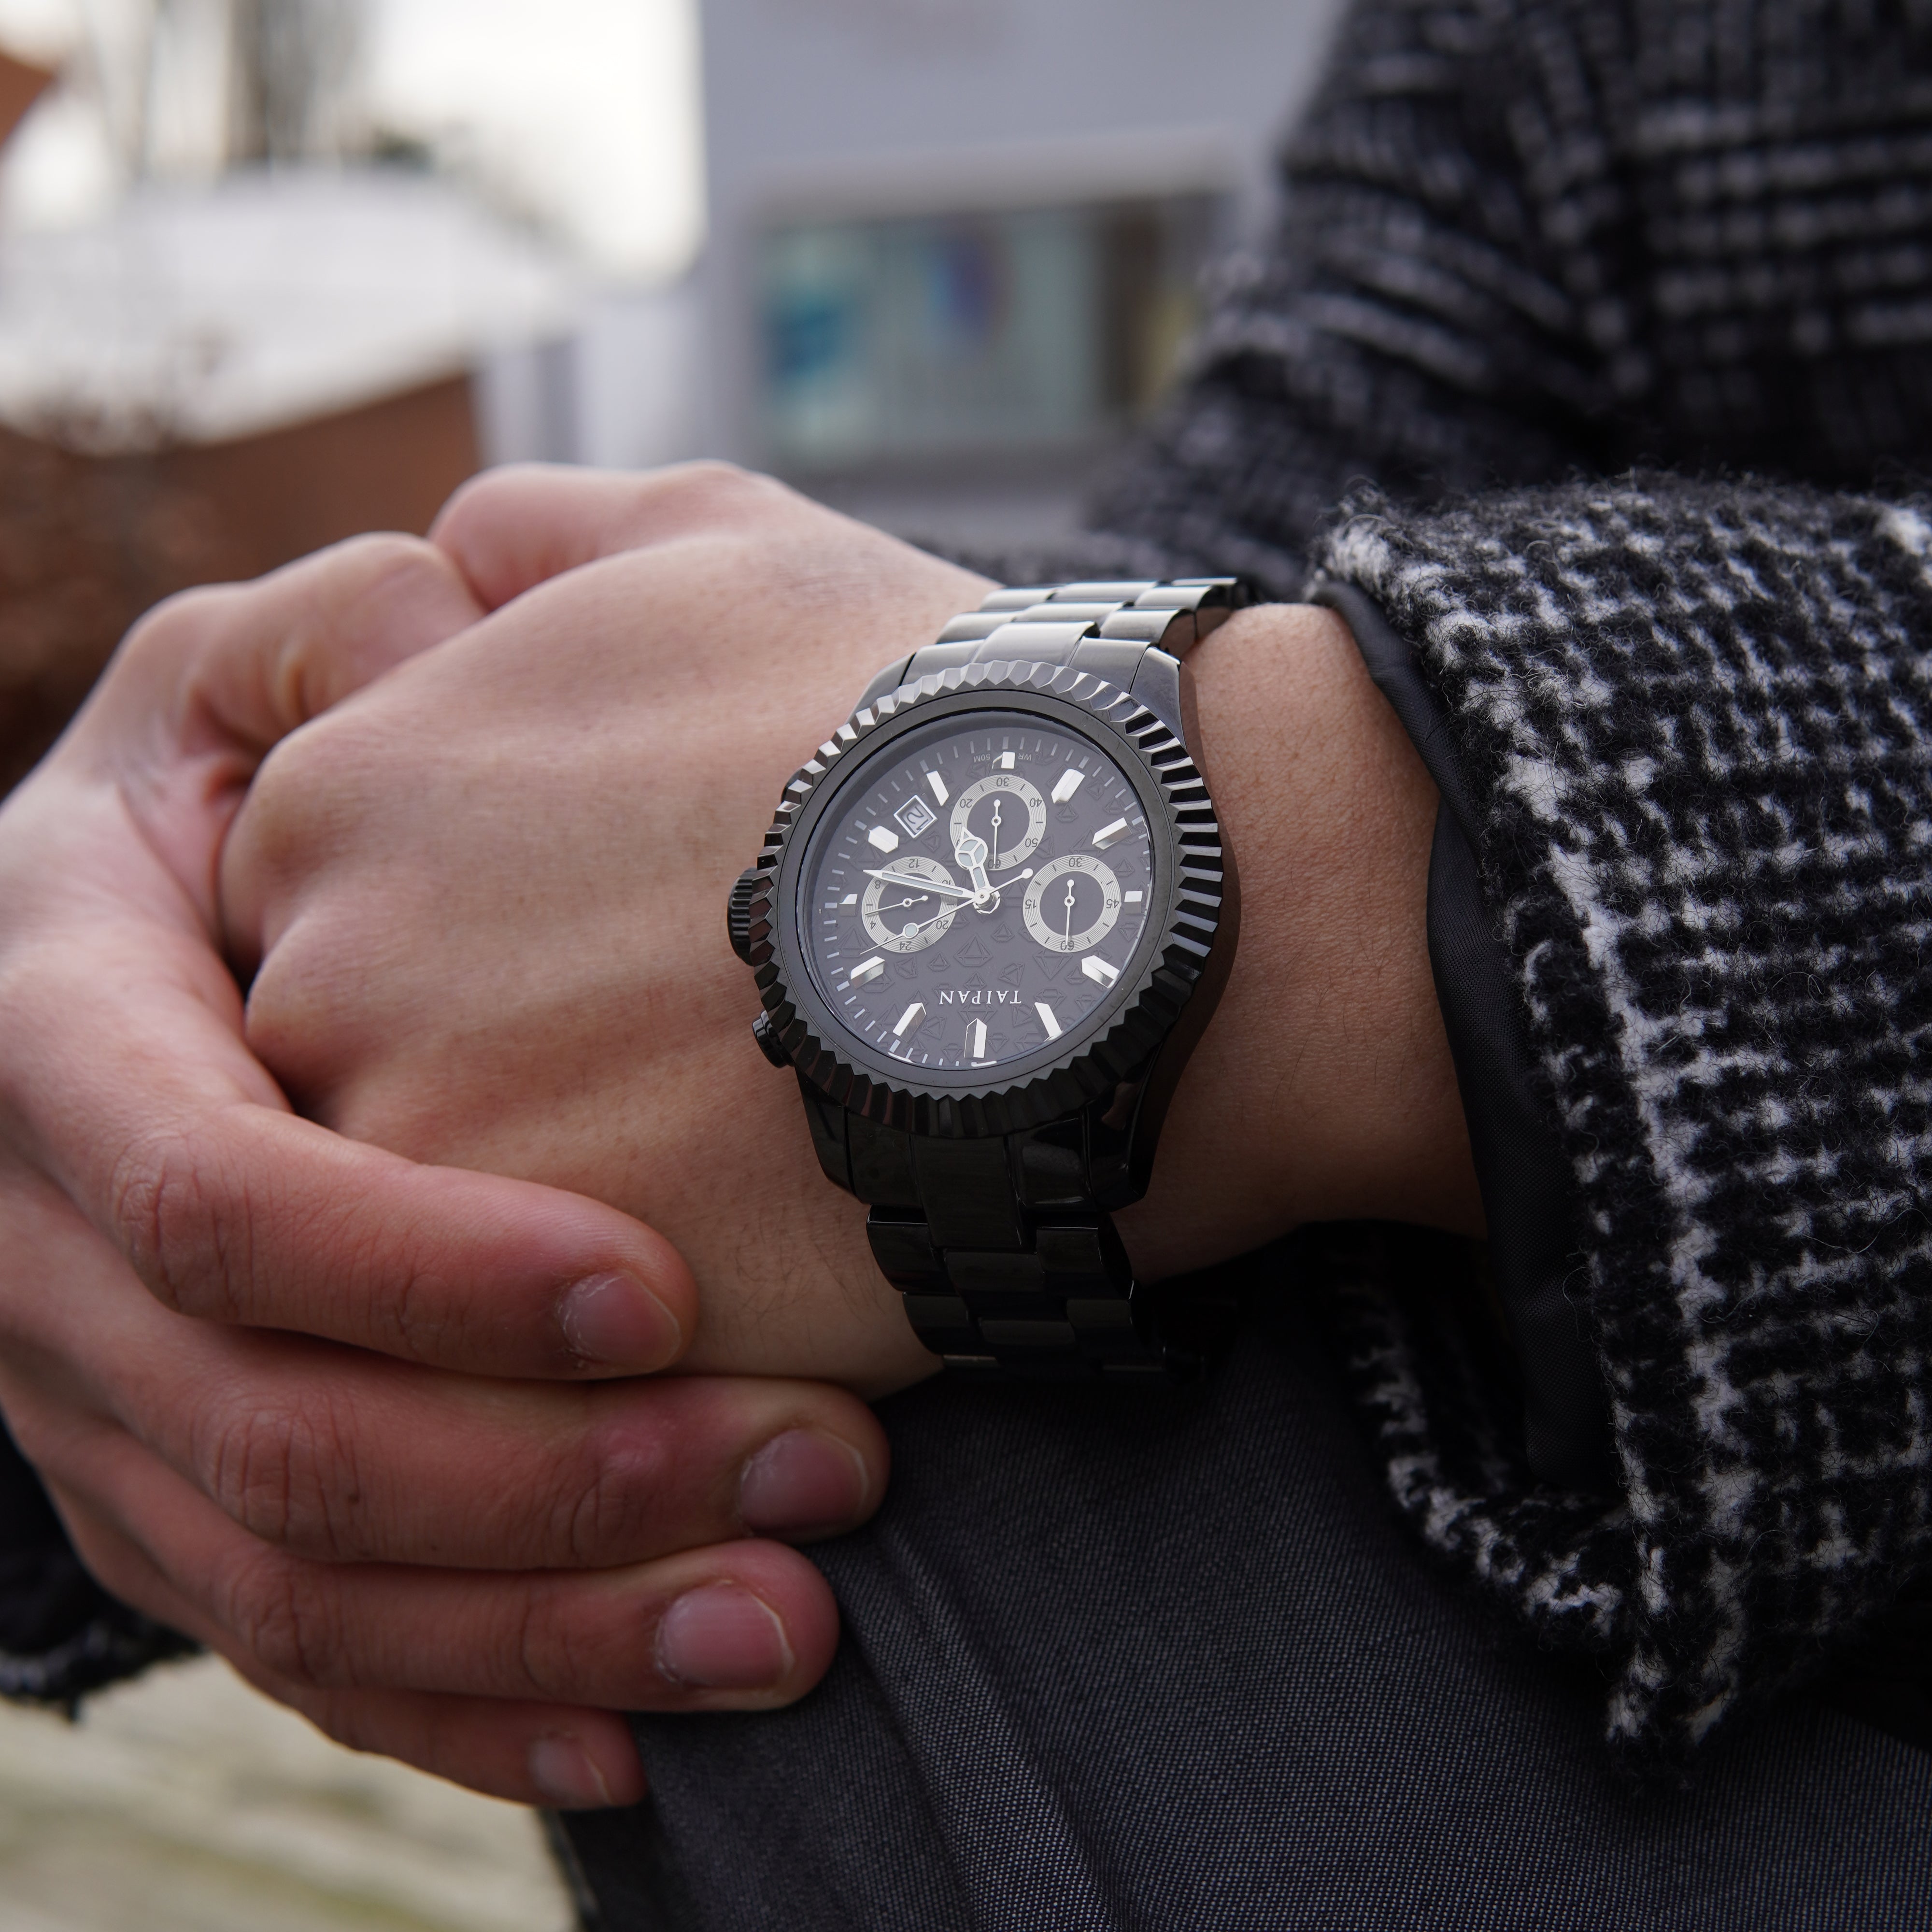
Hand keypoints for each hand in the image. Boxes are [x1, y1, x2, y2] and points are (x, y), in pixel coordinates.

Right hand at [0, 532, 889, 1808]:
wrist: (217, 919)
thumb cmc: (295, 754)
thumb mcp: (294, 656)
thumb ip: (366, 633)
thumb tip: (453, 597)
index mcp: (58, 1008)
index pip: (198, 1183)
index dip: (413, 1261)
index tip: (659, 1288)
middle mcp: (45, 1231)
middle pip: (264, 1420)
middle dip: (549, 1476)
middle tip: (819, 1476)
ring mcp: (101, 1390)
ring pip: (300, 1568)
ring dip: (552, 1617)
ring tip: (791, 1622)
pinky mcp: (183, 1488)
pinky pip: (303, 1643)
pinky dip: (467, 1699)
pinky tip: (639, 1727)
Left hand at [223, 462, 1479, 1403]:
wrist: (1089, 907)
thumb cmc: (918, 717)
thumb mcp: (713, 543)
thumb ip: (542, 535)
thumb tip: (455, 547)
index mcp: (344, 783)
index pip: (333, 907)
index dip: (493, 941)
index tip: (627, 953)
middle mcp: (328, 961)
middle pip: (360, 1060)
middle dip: (503, 1063)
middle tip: (685, 1056)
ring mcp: (416, 1143)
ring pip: (429, 1211)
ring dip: (563, 1186)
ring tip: (740, 1145)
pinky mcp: (534, 1305)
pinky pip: (521, 1333)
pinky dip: (621, 1297)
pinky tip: (767, 1228)